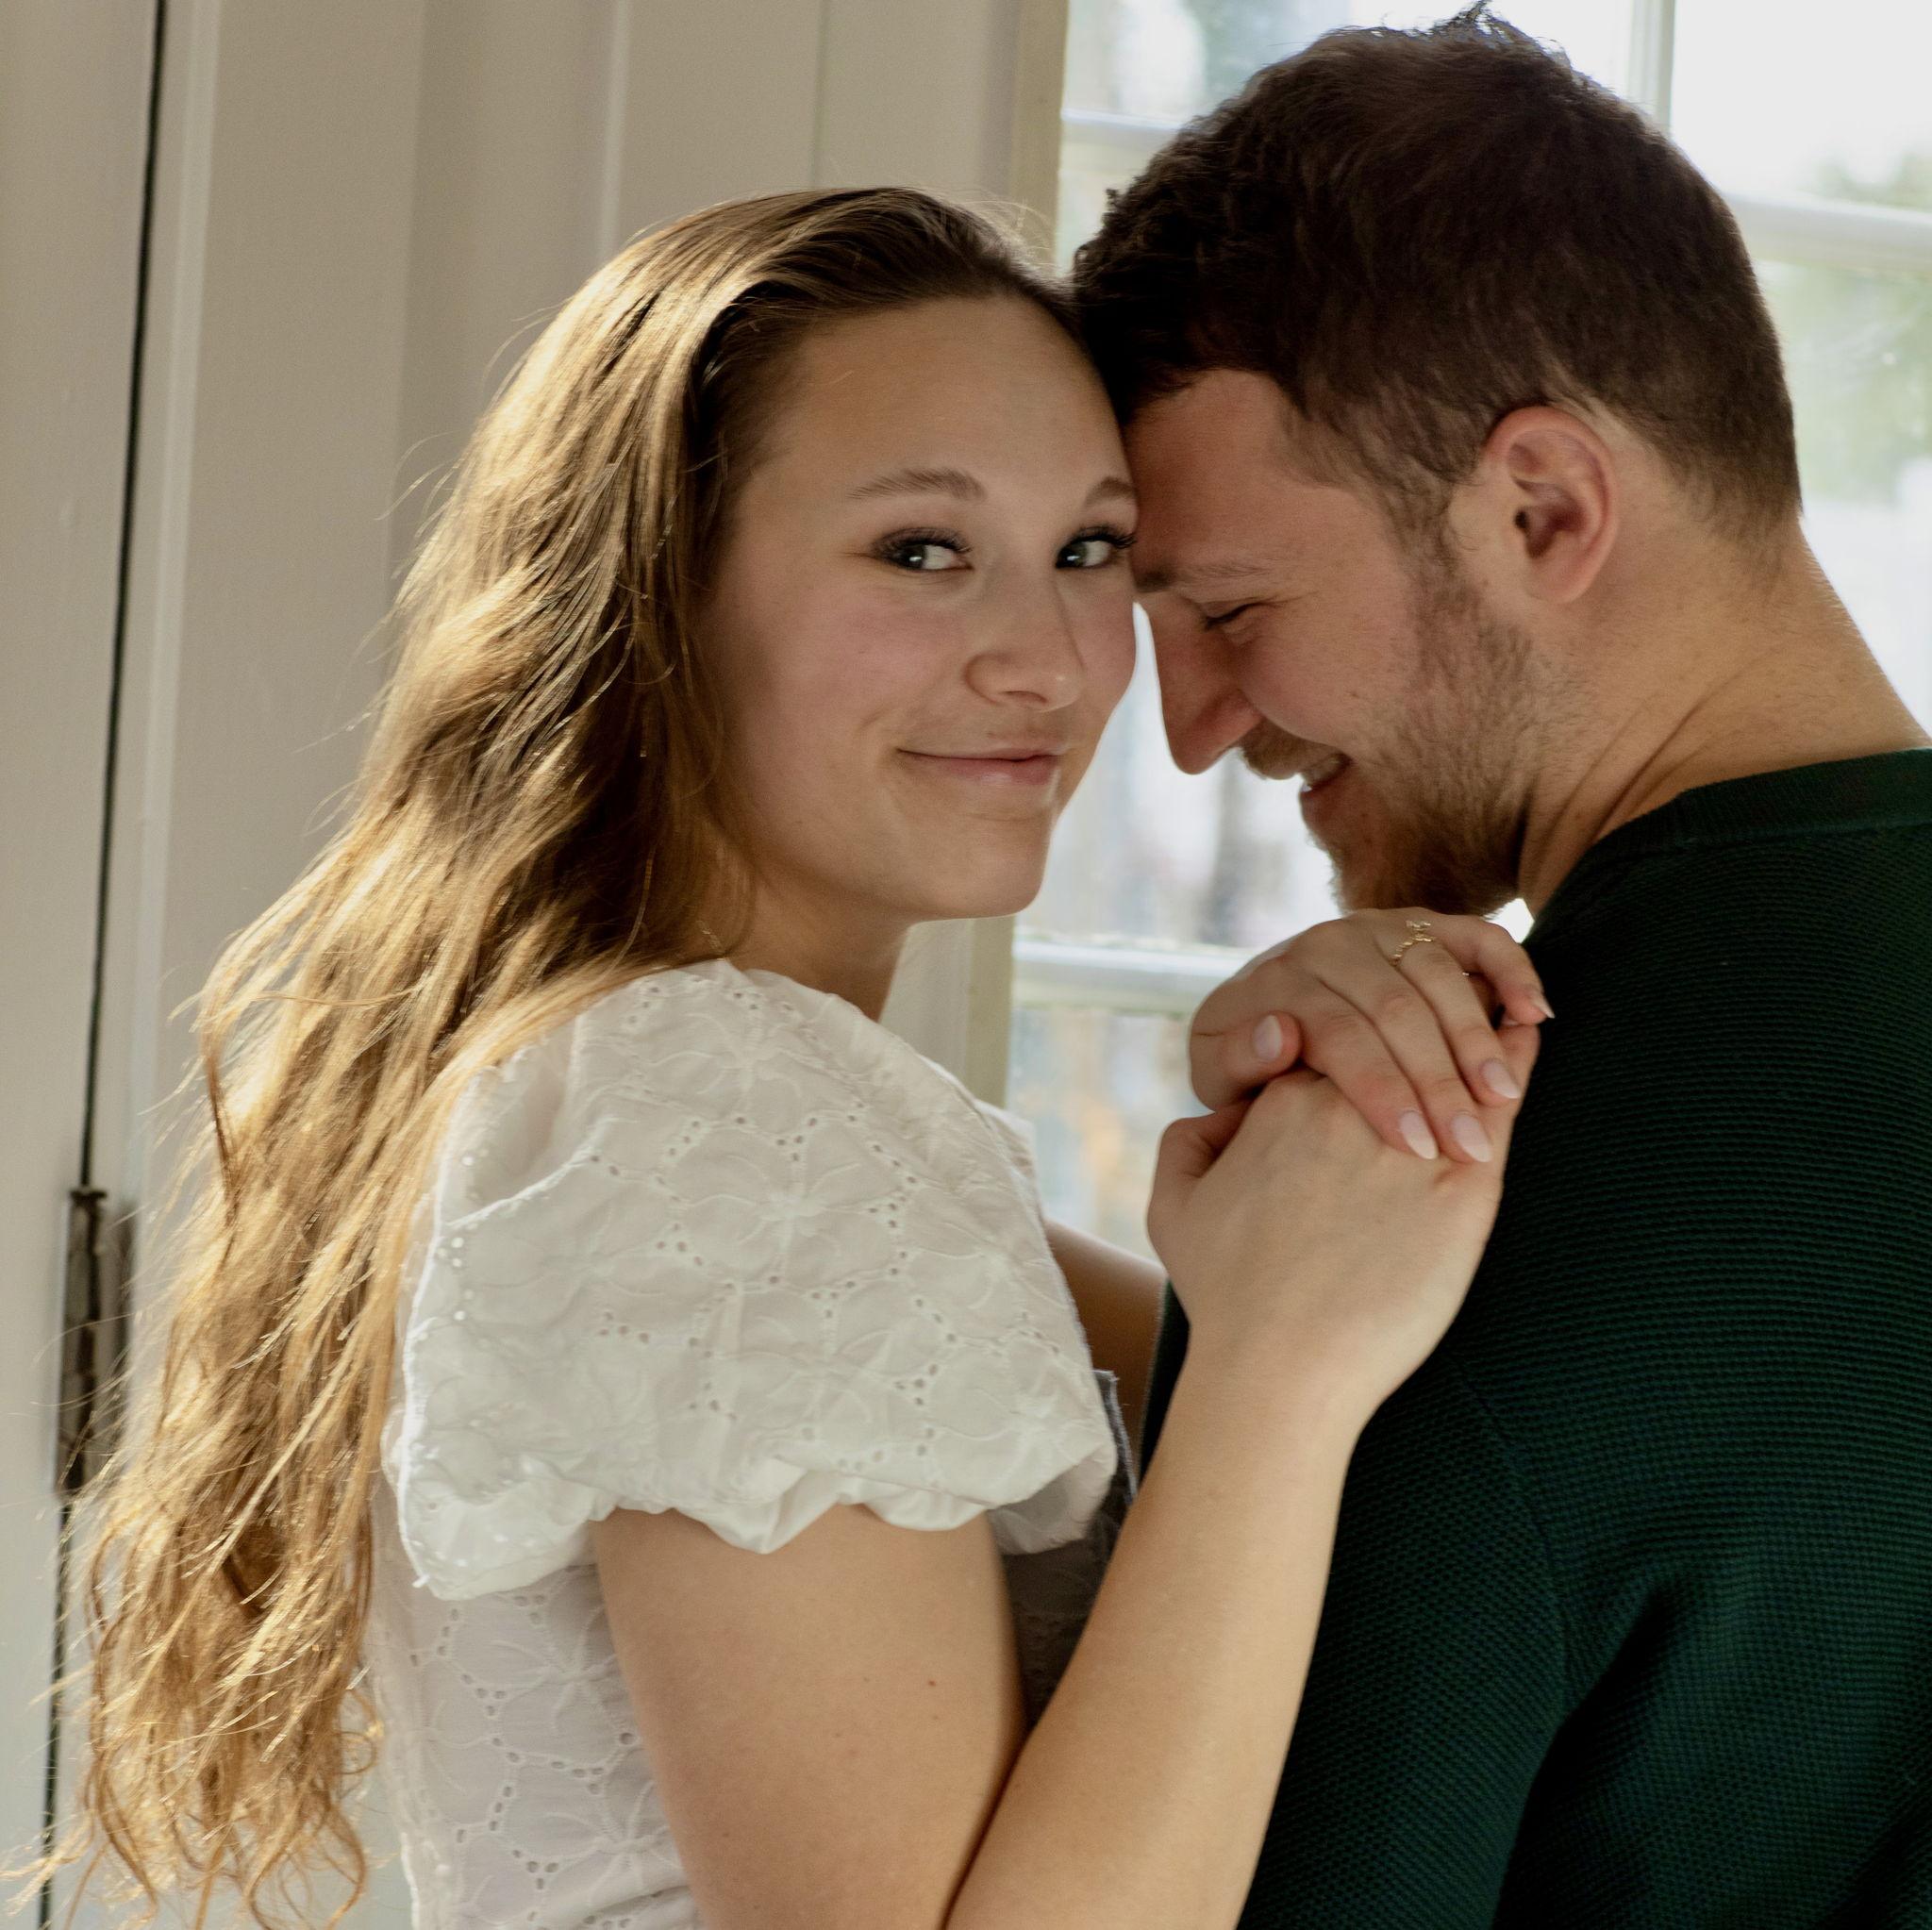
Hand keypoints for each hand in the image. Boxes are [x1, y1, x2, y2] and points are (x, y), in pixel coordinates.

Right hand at [1147, 1019, 1539, 1423]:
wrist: (1283, 1368)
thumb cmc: (1229, 1296)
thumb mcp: (1174, 1205)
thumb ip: (1187, 1141)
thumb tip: (1215, 1116)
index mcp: (1285, 1098)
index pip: (1333, 1037)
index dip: (1355, 1035)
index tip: (1373, 1031)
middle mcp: (1349, 1105)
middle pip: (1399, 1036)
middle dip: (1423, 1017)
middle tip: (1451, 1001)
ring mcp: (1413, 1140)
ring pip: (1454, 1062)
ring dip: (1475, 1031)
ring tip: (1501, 1007)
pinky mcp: (1466, 1188)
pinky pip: (1501, 1106)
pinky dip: (1517, 1065)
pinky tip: (1529, 1038)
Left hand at [1188, 910, 1553, 1163]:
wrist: (1262, 1014)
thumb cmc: (1245, 1069)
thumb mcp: (1219, 1079)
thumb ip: (1235, 1063)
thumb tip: (1279, 1034)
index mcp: (1274, 981)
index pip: (1337, 1031)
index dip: (1379, 1089)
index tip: (1415, 1145)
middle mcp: (1326, 943)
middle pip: (1394, 1008)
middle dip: (1437, 1080)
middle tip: (1470, 1143)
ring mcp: (1378, 928)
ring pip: (1439, 976)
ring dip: (1475, 1038)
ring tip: (1500, 1099)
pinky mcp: (1422, 925)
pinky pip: (1476, 936)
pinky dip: (1511, 969)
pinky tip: (1537, 1015)